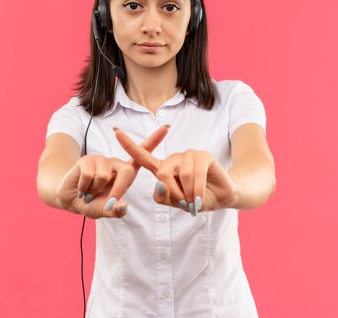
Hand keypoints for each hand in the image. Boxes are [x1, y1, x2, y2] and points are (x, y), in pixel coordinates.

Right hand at [55, 124, 169, 218]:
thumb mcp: (104, 210)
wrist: (69, 199)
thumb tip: (123, 207)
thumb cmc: (92, 203)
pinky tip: (82, 187)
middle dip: (117, 190)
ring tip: (90, 191)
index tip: (166, 127)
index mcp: (125, 173)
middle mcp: (116, 163)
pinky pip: (90, 175)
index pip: (142, 155)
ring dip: (95, 190)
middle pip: (127, 171)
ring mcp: (102, 160)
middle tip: (107, 202)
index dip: (154, 140)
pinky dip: (85, 187)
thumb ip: (114, 211)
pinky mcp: (87, 159)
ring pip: (104, 176)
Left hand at [113, 128, 238, 214]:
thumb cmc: (196, 200)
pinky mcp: (203, 155)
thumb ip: (163, 197)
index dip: (128, 144)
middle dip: (172, 194)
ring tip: (193, 201)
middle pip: (162, 173)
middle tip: (182, 205)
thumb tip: (159, 184)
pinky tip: (200, 199)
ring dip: (187, 194)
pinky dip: (197, 190)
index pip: (142, 156)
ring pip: (180, 174)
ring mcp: (188, 154)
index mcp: (162, 169)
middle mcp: (173, 159)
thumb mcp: (176, 203)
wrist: (221, 198)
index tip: (115, 131)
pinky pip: (195, 173)